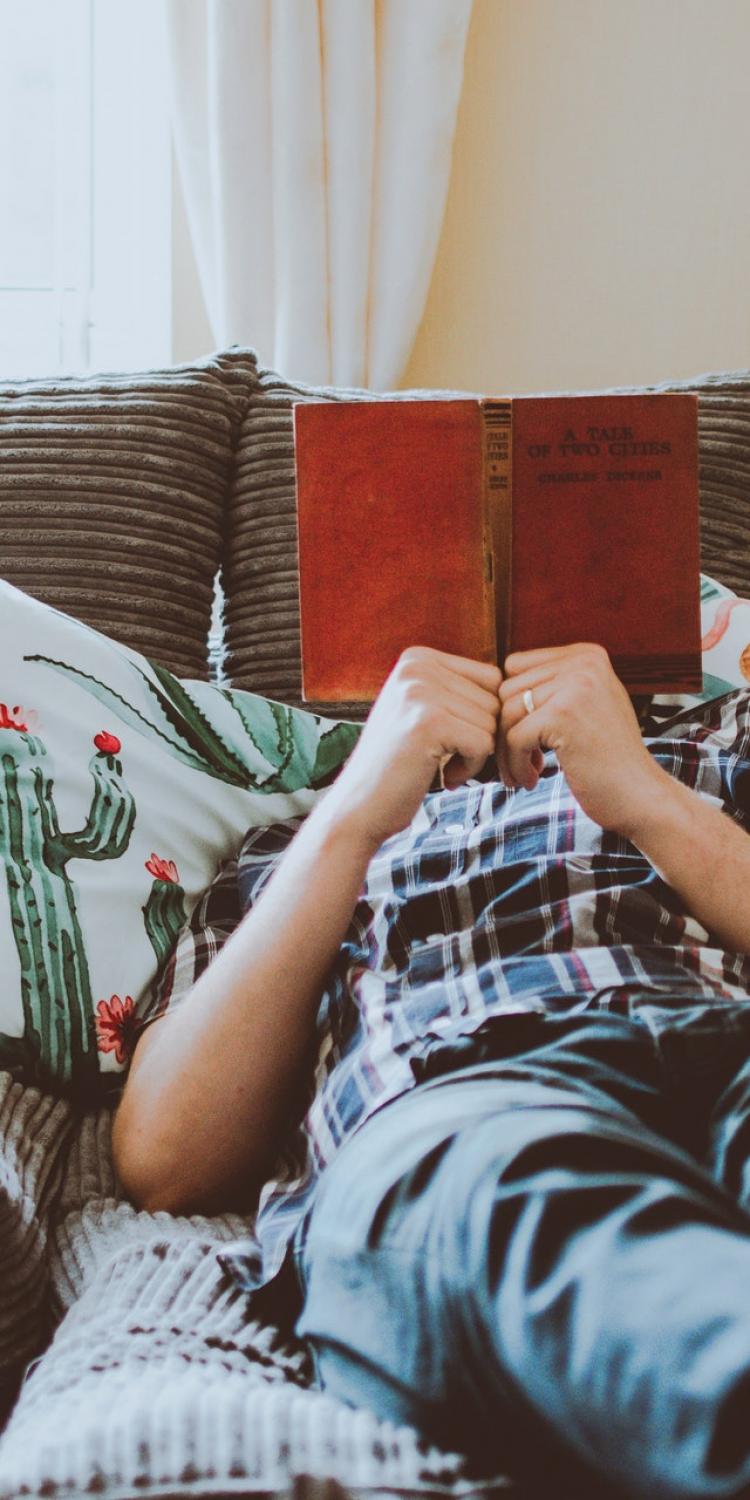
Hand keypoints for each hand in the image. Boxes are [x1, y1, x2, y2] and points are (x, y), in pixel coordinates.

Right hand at [325, 646, 502, 849]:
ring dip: (475, 756)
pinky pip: (484, 744)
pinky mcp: (429, 723)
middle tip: (448, 760)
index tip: (455, 743)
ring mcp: (420, 692)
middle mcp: (417, 666)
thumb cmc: (402, 765)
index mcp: (418, 657)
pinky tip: (444, 777)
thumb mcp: (425, 712)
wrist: (360, 807)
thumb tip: (526, 692)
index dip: (484, 718)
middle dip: (481, 738)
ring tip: (441, 767)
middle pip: (494, 700)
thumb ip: (460, 692)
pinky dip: (472, 769)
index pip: (491, 679)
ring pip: (492, 723)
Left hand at [498, 642, 665, 835]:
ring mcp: (574, 686)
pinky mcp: (563, 715)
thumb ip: (553, 686)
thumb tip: (498, 685)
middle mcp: (583, 663)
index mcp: (587, 655)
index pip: (516, 667)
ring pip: (506, 714)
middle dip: (506, 730)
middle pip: (507, 689)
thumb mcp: (588, 706)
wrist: (640, 796)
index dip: (512, 705)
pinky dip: (515, 765)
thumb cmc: (609, 759)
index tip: (524, 737)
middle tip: (523, 761)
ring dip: (508, 751)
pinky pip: (513, 737)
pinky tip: (532, 781)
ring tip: (526, 773)